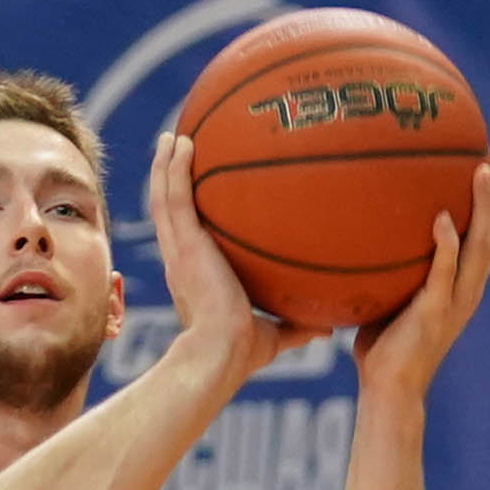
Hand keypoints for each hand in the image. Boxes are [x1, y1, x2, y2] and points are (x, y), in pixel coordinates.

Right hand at [144, 132, 292, 385]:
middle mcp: (180, 259)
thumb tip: (327, 328)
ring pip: (163, 198)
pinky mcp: (183, 244)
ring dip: (164, 165)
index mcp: (194, 276)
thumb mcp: (274, 335)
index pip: (185, 236)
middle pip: (167, 209)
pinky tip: (182, 142)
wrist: (222, 352)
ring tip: (172, 137)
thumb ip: (297, 327)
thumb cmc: (243, 352)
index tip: (194, 193)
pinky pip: (174, 198)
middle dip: (168, 178)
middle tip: (176, 148)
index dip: (185, 213)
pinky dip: (172, 169)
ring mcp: (178, 250)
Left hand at [354, 155, 489, 405]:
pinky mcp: (435, 312)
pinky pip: (444, 273)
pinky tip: (441, 218)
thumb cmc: (383, 348)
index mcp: (463, 287)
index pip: (487, 237)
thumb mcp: (390, 299)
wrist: (389, 391)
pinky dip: (446, 245)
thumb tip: (358, 234)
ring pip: (480, 245)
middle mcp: (468, 290)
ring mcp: (455, 301)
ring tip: (481, 171)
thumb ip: (390, 269)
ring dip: (483, 206)